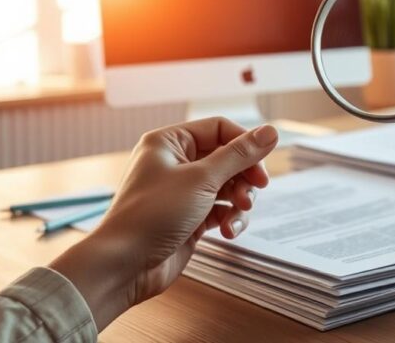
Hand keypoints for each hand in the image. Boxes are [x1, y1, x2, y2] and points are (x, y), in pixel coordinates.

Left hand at [49, 117, 277, 328]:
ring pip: (227, 185)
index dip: (244, 144)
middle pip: (227, 158)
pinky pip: (220, 209)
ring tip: (239, 212)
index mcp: (170, 142)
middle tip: (256, 190)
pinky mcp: (189, 217)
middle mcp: (175, 163)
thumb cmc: (152, 215)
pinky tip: (228, 231)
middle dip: (244, 176)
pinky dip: (229, 218)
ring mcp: (182, 192)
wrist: (124, 265)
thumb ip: (239, 155)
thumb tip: (270, 132)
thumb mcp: (202, 179)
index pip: (219, 129)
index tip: (262, 165)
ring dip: (239, 200)